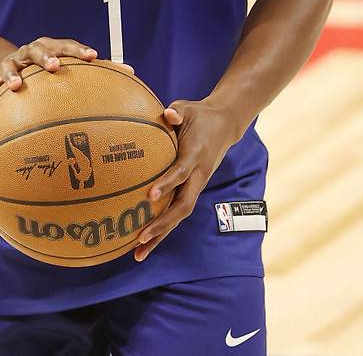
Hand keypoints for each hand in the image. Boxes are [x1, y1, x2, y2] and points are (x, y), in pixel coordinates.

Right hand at [0, 37, 132, 113]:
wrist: (9, 65)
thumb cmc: (47, 69)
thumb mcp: (67, 66)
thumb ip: (97, 72)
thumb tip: (133, 74)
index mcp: (50, 49)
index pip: (66, 45)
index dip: (79, 49)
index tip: (93, 56)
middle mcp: (29, 53)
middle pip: (37, 49)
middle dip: (45, 56)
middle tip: (54, 67)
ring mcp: (9, 64)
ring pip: (8, 66)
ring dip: (11, 75)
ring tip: (14, 87)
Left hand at [134, 99, 237, 261]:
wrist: (225, 124)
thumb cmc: (200, 115)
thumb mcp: (189, 108)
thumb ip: (177, 112)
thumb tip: (168, 115)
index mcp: (195, 155)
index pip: (180, 173)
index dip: (166, 184)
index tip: (149, 196)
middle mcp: (198, 175)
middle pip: (183, 206)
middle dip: (162, 224)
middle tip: (140, 237)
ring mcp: (197, 185)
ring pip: (180, 215)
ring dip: (160, 234)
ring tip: (137, 253)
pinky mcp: (193, 189)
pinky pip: (177, 212)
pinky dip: (162, 228)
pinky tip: (144, 242)